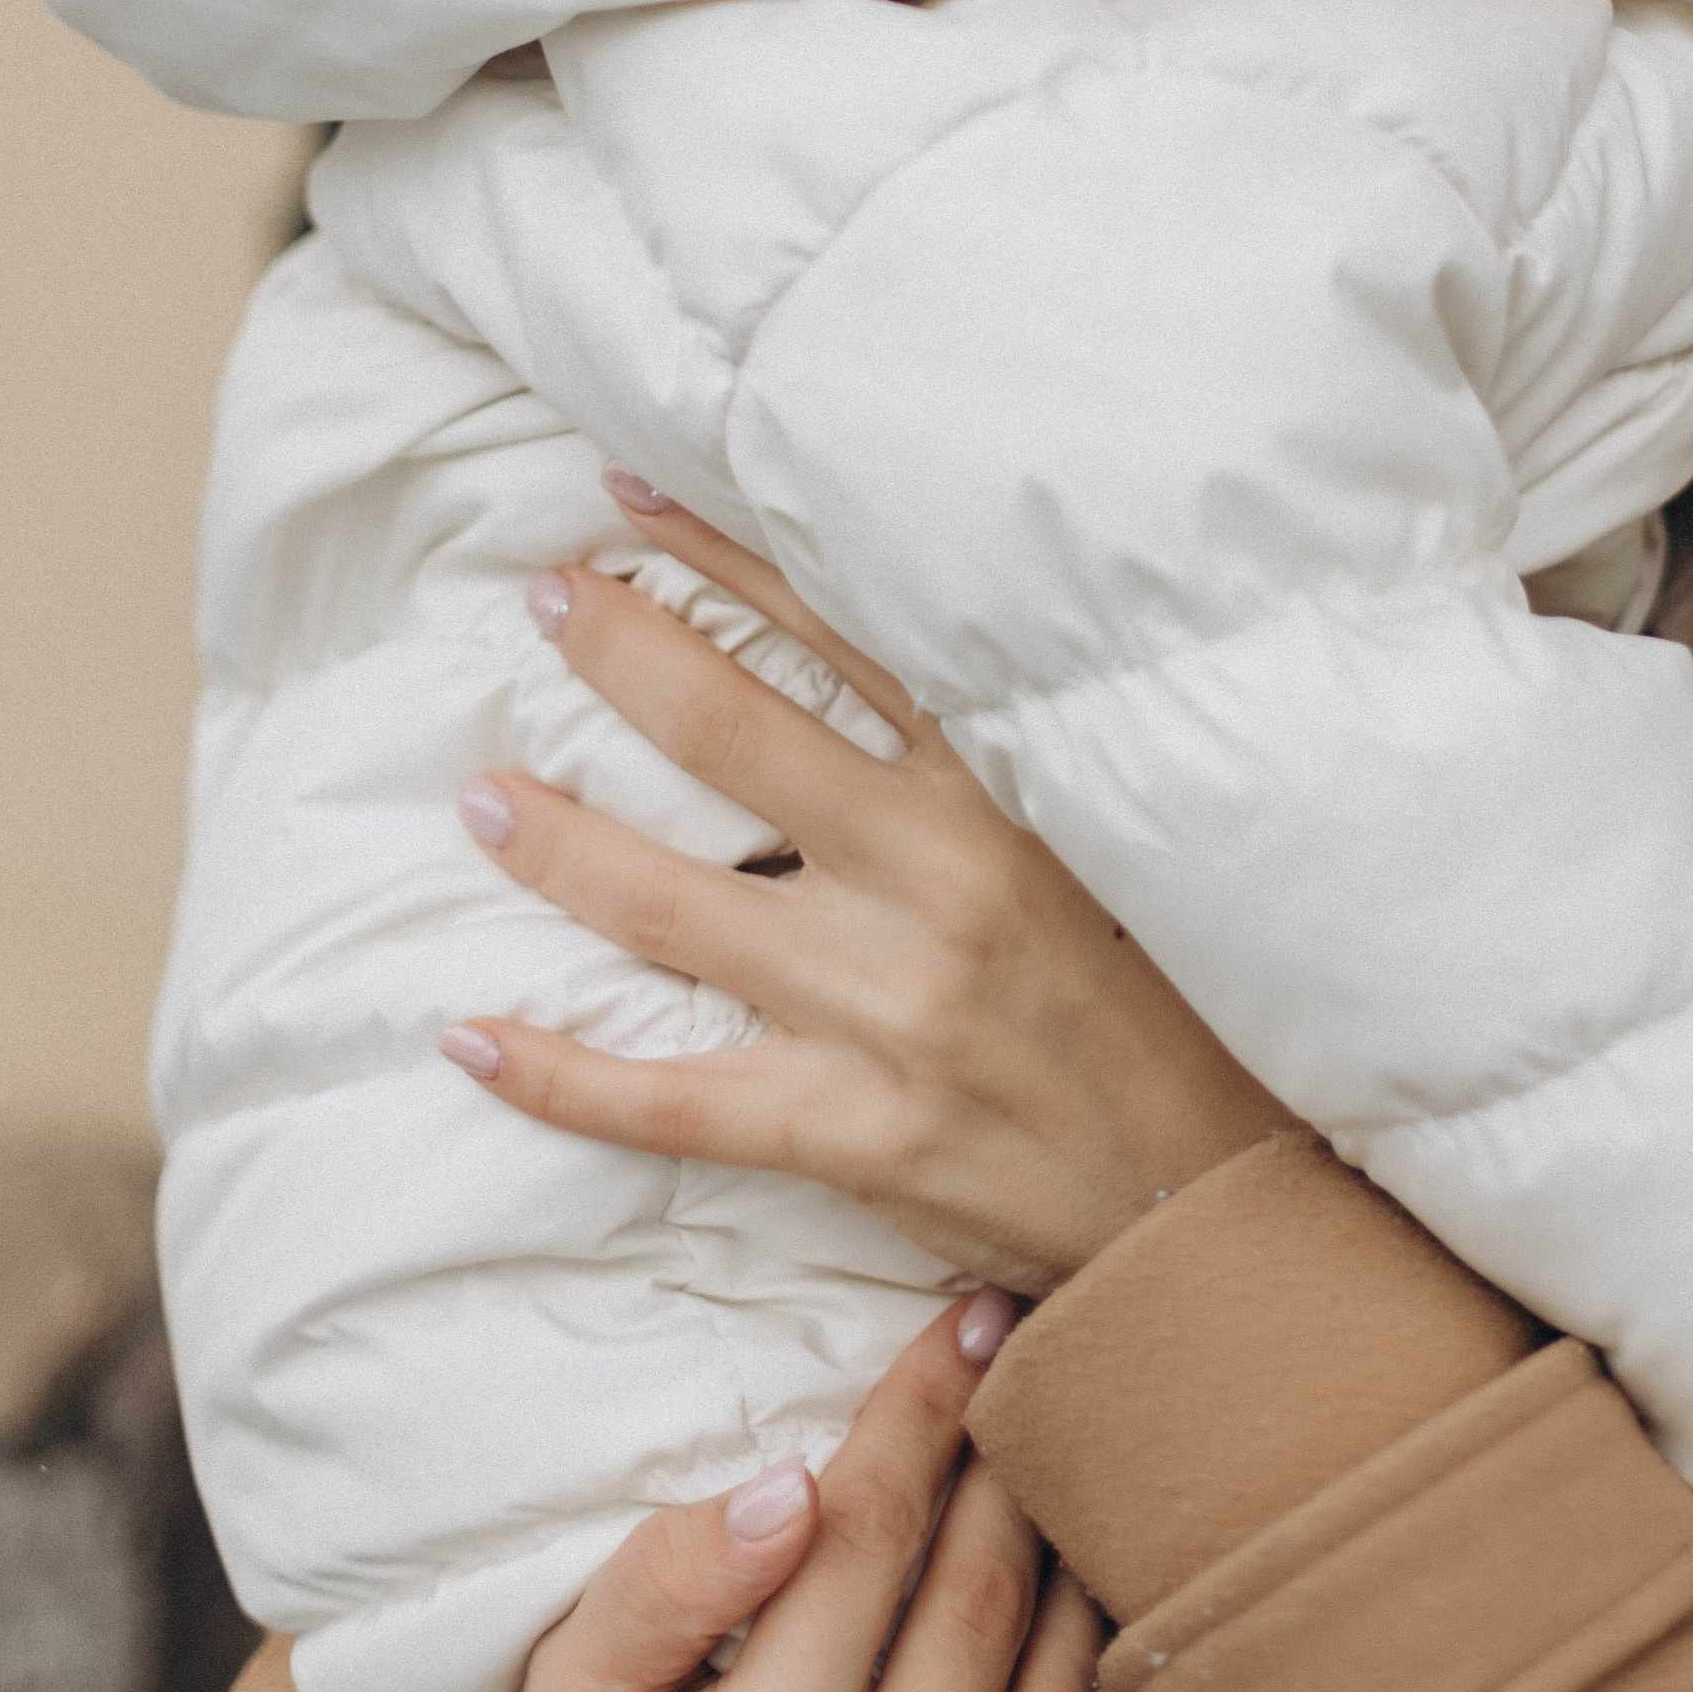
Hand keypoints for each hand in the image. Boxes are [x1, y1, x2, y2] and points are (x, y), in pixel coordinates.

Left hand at [441, 482, 1288, 1292]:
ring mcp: (880, 1010)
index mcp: (1002, 790)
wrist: (1219, 1194)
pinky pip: (665, 1102)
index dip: (725, 554)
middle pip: (731, 738)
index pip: (841, 632)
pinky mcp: (848, 1131)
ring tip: (478, 796)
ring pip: (670, 907)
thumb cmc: (1177, 998)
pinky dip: (558, 1074)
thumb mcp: (1108, 834)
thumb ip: (1006, 748)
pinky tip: (473, 1038)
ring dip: (555, 843)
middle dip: (620, 653)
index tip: (630, 497)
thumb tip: (896, 638)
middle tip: (541, 599)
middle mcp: (931, 882)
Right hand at [466, 1293, 1152, 1691]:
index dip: (927, 1405)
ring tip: (1073, 1483)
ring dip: (1076, 1573)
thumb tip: (790, 1487)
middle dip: (1012, 1460)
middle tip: (1038, 1364)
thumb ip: (662, 1588)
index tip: (974, 1317)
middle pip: (982, 1599)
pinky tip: (1106, 1648)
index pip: (868, 1532)